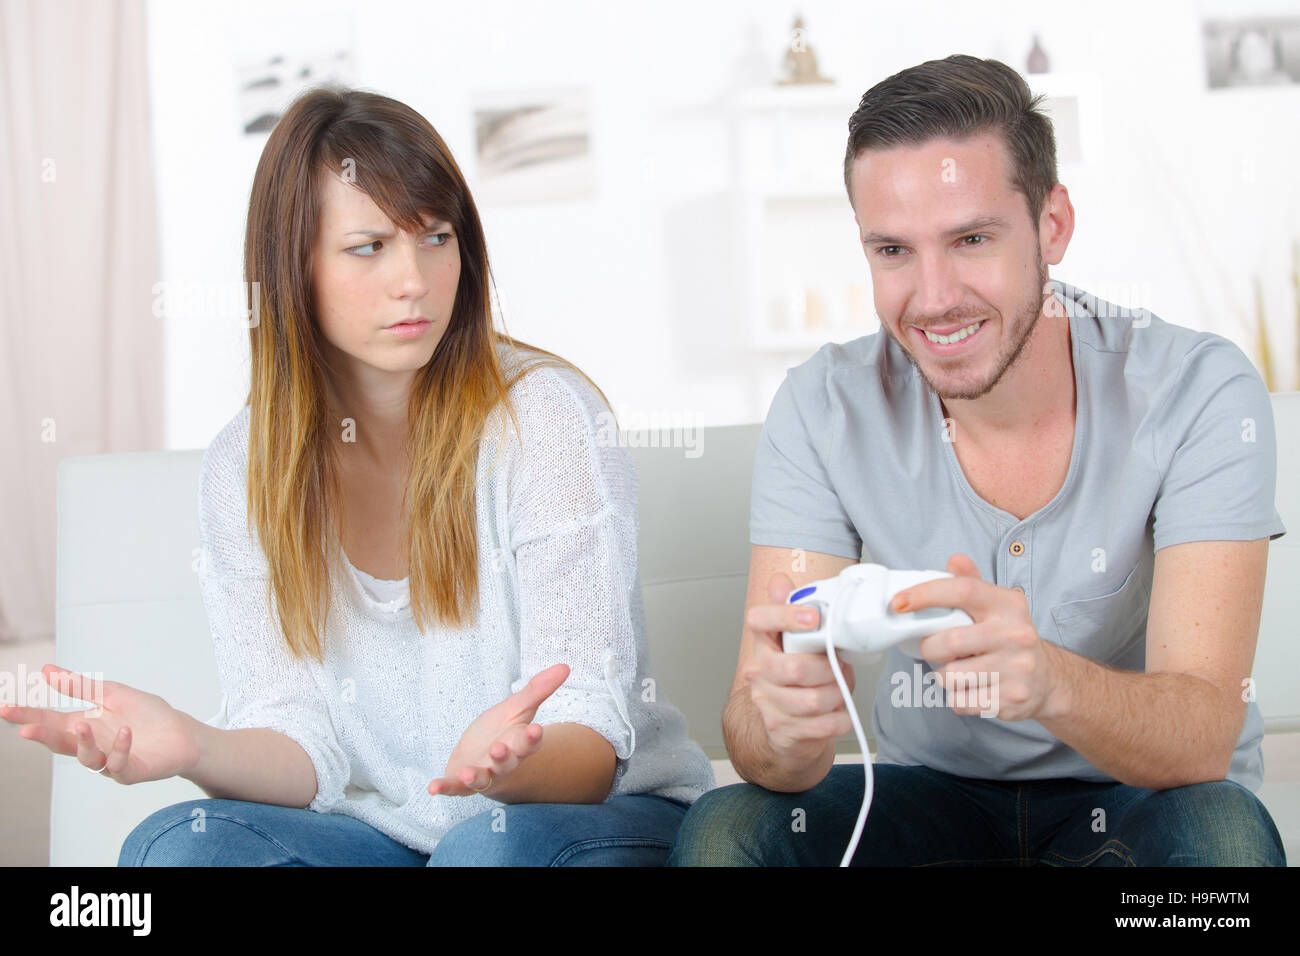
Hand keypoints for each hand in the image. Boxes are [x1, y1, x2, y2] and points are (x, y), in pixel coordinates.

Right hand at [0, 664, 200, 783]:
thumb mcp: (113, 694)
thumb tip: (47, 670)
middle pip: (61, 742)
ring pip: (87, 759)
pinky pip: (118, 764)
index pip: (50, 721)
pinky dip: (119, 749)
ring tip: (81, 724)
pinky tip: (125, 732)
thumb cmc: (148, 715)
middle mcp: (92, 745)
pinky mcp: (130, 772)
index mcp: (85, 724)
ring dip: (82, 742)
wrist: (183, 733)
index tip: (5, 709)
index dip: (28, 716)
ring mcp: (109, 761)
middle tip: (26, 729)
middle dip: (42, 736)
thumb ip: (80, 686)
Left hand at [427, 663, 568, 797]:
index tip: (537, 729)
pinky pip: (454, 787)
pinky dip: (445, 788)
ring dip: (475, 777)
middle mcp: (503, 763)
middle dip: (503, 757)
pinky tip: (433, 787)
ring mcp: (483, 774)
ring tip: (467, 773)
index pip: (529, 742)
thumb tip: (565, 666)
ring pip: (482, 778)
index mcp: (519, 743)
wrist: (484, 755)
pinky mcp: (461, 782)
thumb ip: (539, 689)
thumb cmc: (503, 730)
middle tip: (498, 748)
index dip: (532, 738)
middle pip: (507, 762)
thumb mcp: (518, 706)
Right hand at [741, 572, 856, 760]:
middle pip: (794, 668)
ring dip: (837, 695)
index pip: (759, 620)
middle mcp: (759, 671)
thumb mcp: (799, 640)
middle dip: (829, 670)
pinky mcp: (782, 731)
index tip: (814, 619)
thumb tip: (780, 581)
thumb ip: (794, 609)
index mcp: (763, 642)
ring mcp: (767, 703)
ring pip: (812, 700)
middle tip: (840, 667)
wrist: (788, 727)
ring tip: (840, 689)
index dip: (786, 616)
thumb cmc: (798, 677)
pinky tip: (839, 712)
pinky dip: (840, 718)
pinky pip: (822, 726)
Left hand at [890, 554, 1063, 720]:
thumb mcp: (996, 605)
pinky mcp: (1011, 699)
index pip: (962, 590)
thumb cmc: (1009, 637)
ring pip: (950, 676)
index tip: (898, 603)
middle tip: (935, 649)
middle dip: (930, 648)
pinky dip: (956, 698)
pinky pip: (960, 702)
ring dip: (944, 676)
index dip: (925, 594)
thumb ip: (972, 583)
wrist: (1047, 679)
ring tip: (960, 670)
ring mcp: (1016, 669)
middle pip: (948, 642)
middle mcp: (1015, 634)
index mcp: (1008, 605)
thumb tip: (954, 560)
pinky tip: (972, 688)